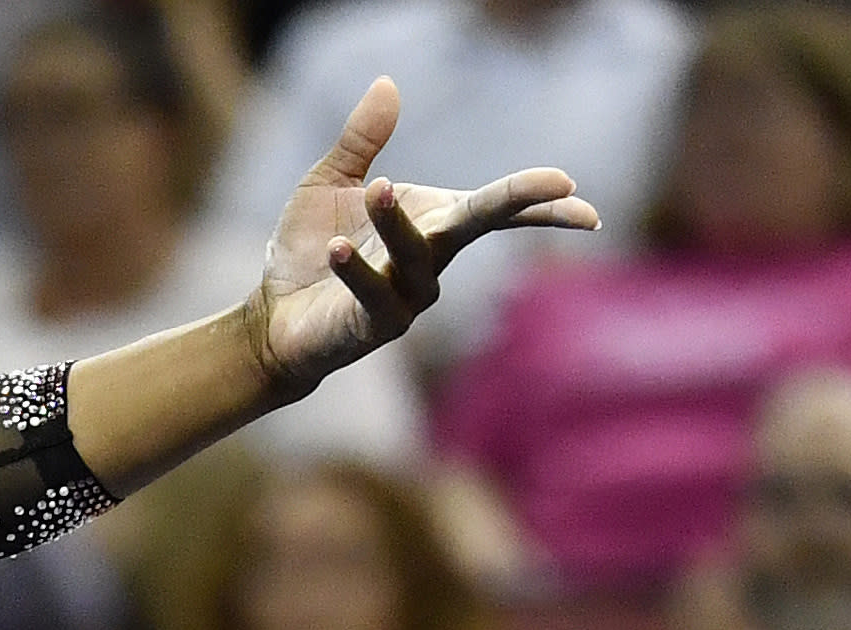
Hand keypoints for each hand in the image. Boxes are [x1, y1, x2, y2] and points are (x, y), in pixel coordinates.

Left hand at [248, 81, 595, 392]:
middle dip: (521, 202)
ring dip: (397, 222)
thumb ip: (362, 138)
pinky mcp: (376, 326)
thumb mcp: (333, 182)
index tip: (576, 187)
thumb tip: (386, 83)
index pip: (496, 207)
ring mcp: (409, 297)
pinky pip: (375, 294)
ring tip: (377, 187)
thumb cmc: (312, 248)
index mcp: (435, 222)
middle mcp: (433, 258)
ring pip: (418, 254)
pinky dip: (358, 271)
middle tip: (559, 184)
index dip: (538, 199)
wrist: (274, 314)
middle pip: (483, 224)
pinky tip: (338, 250)